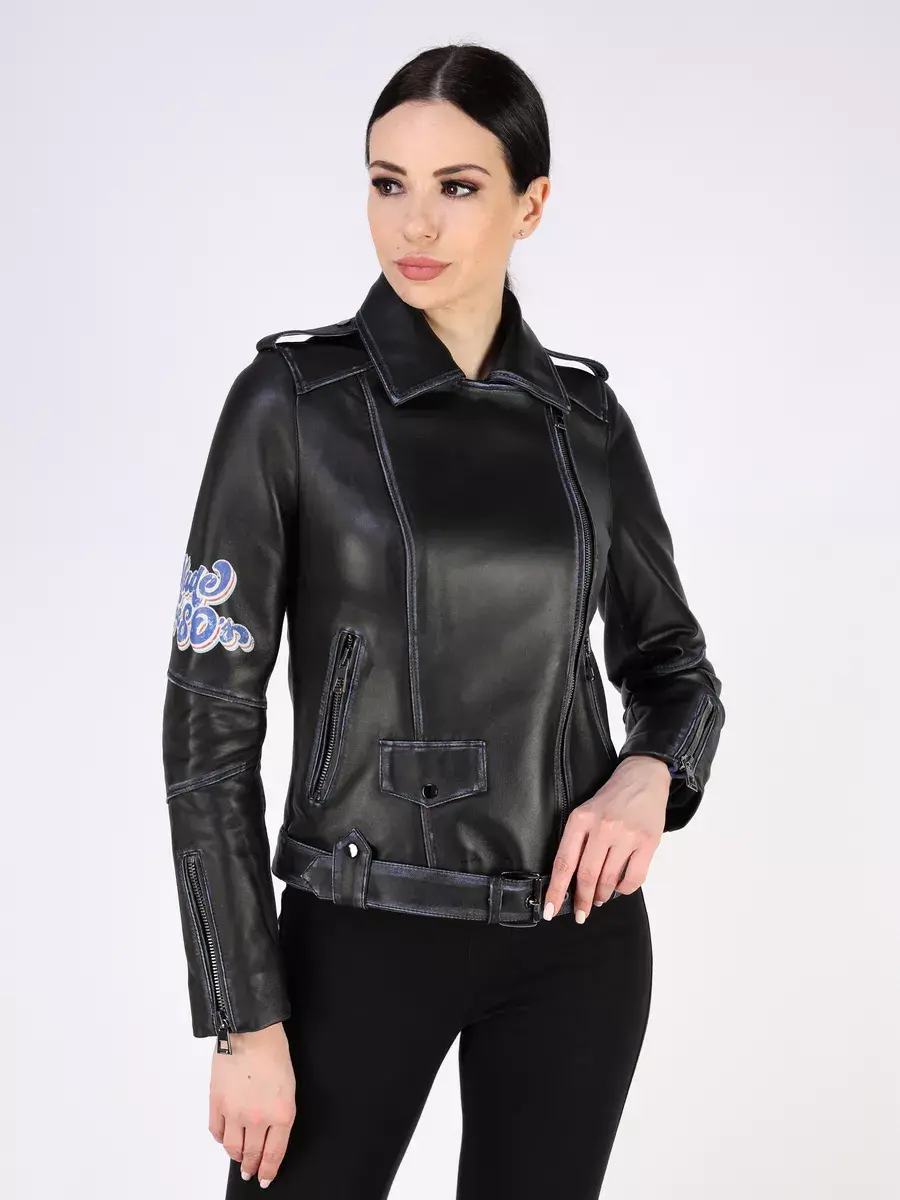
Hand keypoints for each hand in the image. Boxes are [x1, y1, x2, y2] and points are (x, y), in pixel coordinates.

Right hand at [209, 1021, 295, 1187]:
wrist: (251, 1032)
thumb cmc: (274, 1052)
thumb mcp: (289, 1087)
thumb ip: (280, 1114)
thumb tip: (271, 1132)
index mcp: (281, 1114)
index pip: (273, 1154)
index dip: (268, 1170)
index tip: (265, 1178)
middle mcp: (257, 1118)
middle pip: (253, 1154)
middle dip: (252, 1167)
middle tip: (250, 1173)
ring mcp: (234, 1113)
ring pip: (232, 1147)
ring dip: (236, 1156)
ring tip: (238, 1158)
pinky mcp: (216, 1103)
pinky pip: (216, 1131)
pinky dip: (220, 1138)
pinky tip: (224, 1138)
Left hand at [542, 754, 669, 921]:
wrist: (642, 778)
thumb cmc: (611, 799)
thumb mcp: (585, 813)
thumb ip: (577, 842)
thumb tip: (569, 881)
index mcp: (580, 819)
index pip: (564, 862)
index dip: (556, 890)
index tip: (550, 910)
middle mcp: (602, 827)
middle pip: (586, 875)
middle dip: (582, 900)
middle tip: (581, 913)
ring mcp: (626, 835)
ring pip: (609, 880)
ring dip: (602, 895)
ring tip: (600, 898)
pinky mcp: (647, 842)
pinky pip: (633, 878)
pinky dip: (624, 889)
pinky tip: (620, 886)